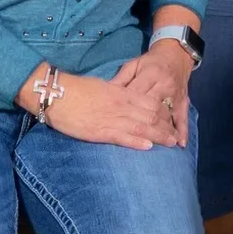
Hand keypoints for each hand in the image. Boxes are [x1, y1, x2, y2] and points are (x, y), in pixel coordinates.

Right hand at [30, 68, 182, 149]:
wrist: (57, 94)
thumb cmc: (77, 89)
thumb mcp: (103, 87)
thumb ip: (117, 93)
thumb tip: (126, 99)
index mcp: (122, 93)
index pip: (150, 103)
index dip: (163, 113)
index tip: (171, 120)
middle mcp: (121, 106)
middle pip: (151, 116)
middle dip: (165, 126)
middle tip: (175, 136)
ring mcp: (112, 119)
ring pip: (141, 127)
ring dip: (158, 136)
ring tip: (170, 143)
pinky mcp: (100, 132)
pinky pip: (122, 137)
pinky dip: (136, 142)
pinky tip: (148, 146)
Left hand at [110, 39, 193, 145]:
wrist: (175, 54)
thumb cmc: (150, 62)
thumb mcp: (133, 65)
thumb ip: (121, 79)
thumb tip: (106, 93)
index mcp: (150, 74)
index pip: (136, 95)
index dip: (126, 109)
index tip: (115, 123)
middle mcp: (164, 85)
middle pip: (152, 109)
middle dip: (142, 125)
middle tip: (132, 140)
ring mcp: (175, 95)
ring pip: (167, 115)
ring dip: (162, 132)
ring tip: (156, 146)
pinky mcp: (184, 101)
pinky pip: (183, 117)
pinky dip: (182, 131)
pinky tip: (180, 144)